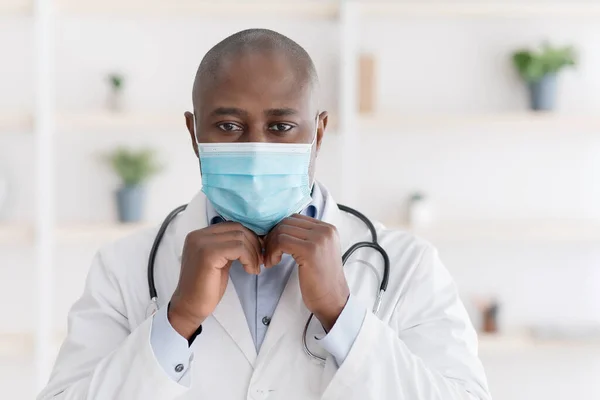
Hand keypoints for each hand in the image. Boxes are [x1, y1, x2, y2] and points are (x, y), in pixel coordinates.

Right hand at [169, 222, 262, 338]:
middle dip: (254, 244)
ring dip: (253, 253)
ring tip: (254, 268)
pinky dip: (249, 258)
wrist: (190, 307)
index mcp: (200, 235)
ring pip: (240, 237)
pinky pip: (239, 248)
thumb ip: (229, 247)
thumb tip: (253, 238)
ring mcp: (202, 243)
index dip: (249, 238)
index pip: (232, 226)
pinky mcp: (208, 254)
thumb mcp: (220, 261)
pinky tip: (250, 270)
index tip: (257, 253)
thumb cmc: (206, 288)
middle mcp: (199, 235)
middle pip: (238, 229)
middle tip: (259, 262)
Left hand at [264, 214, 349, 330]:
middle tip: (268, 253)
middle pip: (287, 222)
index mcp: (328, 229)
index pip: (295, 218)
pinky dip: (272, 251)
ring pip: (282, 230)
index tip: (273, 244)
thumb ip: (305, 237)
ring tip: (270, 260)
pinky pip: (282, 241)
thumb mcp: (317, 251)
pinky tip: (273, 262)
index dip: (279, 230)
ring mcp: (319, 239)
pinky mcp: (310, 250)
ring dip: (270, 245)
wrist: (332, 299)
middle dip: (272, 237)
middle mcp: (325, 230)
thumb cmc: (321, 280)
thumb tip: (279, 228)